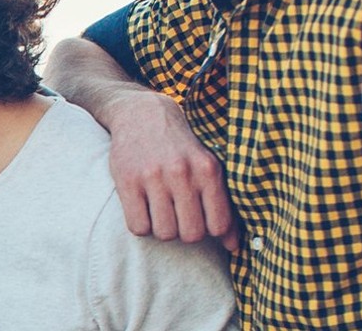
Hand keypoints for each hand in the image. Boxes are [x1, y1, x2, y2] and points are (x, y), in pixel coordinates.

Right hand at [101, 93, 240, 249]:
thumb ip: (222, 204)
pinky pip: (138, 226)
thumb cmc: (181, 148)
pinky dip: (141, 225)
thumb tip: (234, 247)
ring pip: (164, 232)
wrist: (142, 114)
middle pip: (191, 234)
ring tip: (161, 211)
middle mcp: (182, 173)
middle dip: (185, 232)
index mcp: (208, 169)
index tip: (202, 220)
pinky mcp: (127, 181)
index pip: (218, 225)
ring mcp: (152, 177)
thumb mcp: (207, 166)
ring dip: (162, 229)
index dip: (210, 231)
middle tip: (179, 217)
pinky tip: (143, 209)